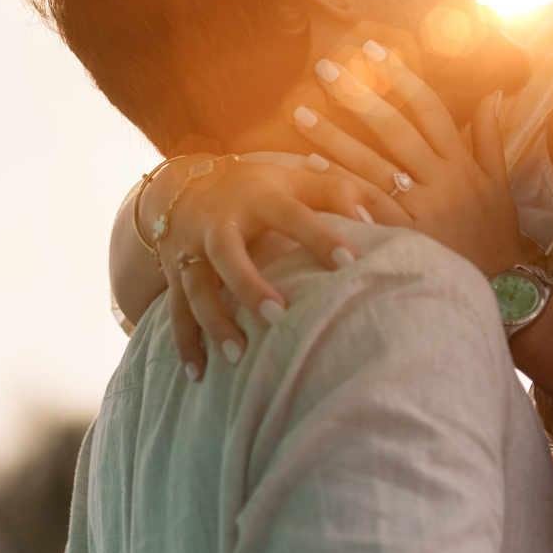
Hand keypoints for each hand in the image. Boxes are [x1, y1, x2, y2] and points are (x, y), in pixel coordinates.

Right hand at [145, 154, 399, 377]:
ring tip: (237, 356)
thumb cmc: (252, 188)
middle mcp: (219, 224)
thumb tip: (378, 220)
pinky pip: (176, 311)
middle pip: (228, 254)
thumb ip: (335, 193)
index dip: (319, 236)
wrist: (178, 187)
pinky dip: (185, 342)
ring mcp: (191, 252)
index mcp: (256, 198)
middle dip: (249, 285)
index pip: (291, 215)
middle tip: (278, 315)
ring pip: (197, 289)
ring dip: (214, 322)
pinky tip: (198, 374)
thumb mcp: (290, 178)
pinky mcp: (173, 275)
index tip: (350, 261)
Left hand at [294, 40, 525, 274]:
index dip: (401, 77)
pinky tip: (310, 165)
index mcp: (460, 162)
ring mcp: (419, 208)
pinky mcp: (402, 236)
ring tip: (300, 112)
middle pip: (393, 128)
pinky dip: (336, 184)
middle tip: (324, 68)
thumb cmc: (495, 233)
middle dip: (358, 94)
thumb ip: (492, 137)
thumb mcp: (500, 183)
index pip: (428, 108)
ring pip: (371, 163)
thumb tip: (493, 92)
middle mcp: (440, 179)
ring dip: (333, 135)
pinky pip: (364, 204)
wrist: (503, 288)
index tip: (373, 50)